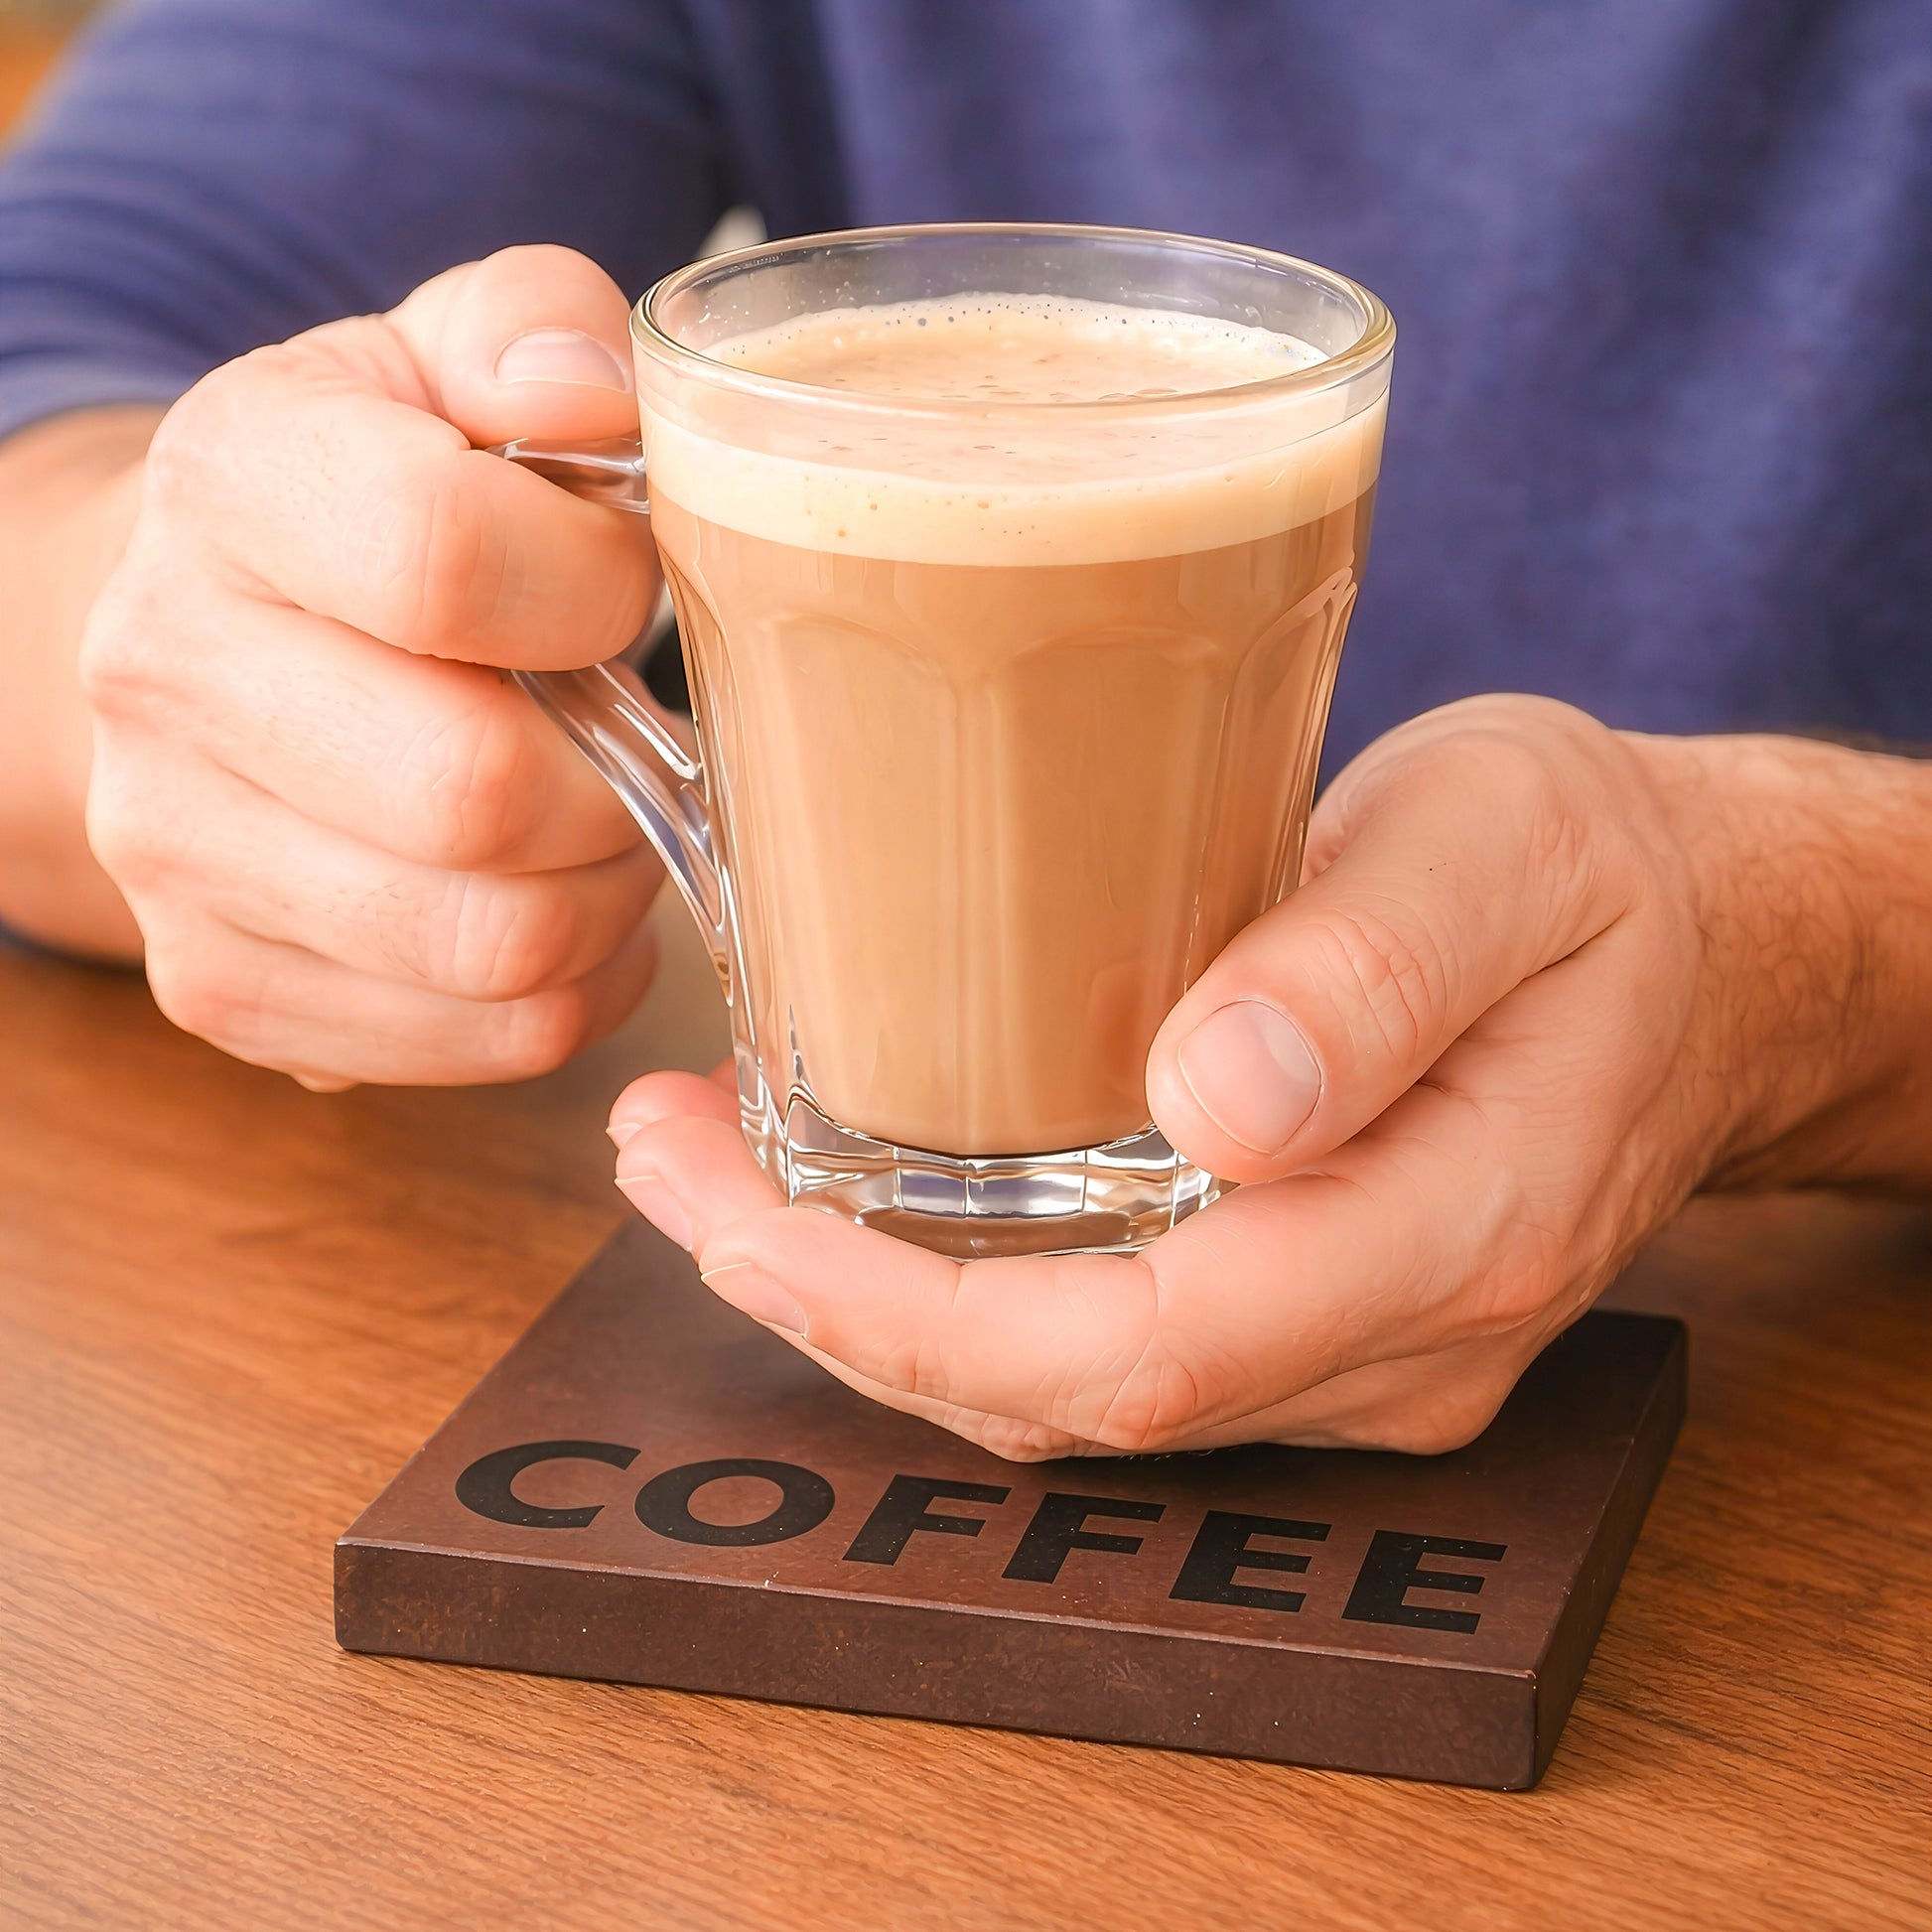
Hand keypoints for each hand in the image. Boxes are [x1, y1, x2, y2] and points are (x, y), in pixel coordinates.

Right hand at [79, 246, 660, 1085]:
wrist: (213, 633)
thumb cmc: (380, 495)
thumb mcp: (448, 366)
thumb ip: (537, 330)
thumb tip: (589, 397)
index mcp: (231, 482)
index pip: (444, 558)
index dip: (596, 587)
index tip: (623, 587)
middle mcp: (164, 673)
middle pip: (475, 794)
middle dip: (623, 779)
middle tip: (643, 743)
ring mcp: (175, 854)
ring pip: (495, 946)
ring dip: (610, 896)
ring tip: (608, 825)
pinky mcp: (226, 990)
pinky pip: (485, 1039)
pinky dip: (575, 989)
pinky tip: (559, 904)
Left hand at [607, 696, 1931, 1458]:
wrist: (1706, 949)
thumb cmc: (1605, 870)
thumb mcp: (1510, 845)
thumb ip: (1377, 971)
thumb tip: (1217, 1102)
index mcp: (1450, 1235)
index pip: (1140, 1353)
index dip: (911, 1316)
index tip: (732, 1211)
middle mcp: (1389, 1343)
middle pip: (1063, 1399)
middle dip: (831, 1305)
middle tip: (659, 1153)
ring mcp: (1346, 1351)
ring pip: (1061, 1391)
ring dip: (865, 1300)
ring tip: (704, 1160)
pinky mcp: (1304, 1310)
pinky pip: (1096, 1341)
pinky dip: (947, 1284)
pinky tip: (847, 1182)